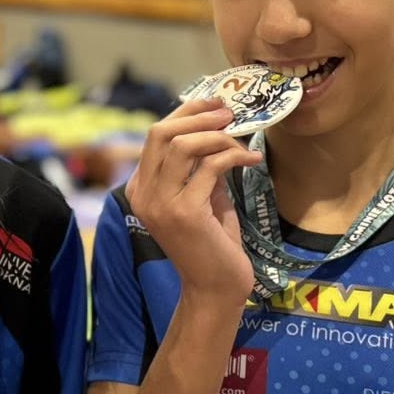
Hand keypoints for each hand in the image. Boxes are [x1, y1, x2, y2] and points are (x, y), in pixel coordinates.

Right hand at [126, 98, 260, 305]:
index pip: (155, 135)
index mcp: (140, 189)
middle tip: (229, 114)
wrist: (214, 288)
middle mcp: (143, 194)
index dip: (186, 112)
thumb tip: (218, 129)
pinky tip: (252, 159)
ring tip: (241, 139)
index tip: (215, 105)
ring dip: (218, 136)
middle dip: (198, 115)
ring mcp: (161, 204)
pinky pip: (210, 166)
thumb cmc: (211, 244)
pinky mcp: (185, 212)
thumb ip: (199, 167)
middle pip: (161, 132)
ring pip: (183, 145)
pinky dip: (234, 156)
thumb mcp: (201, 197)